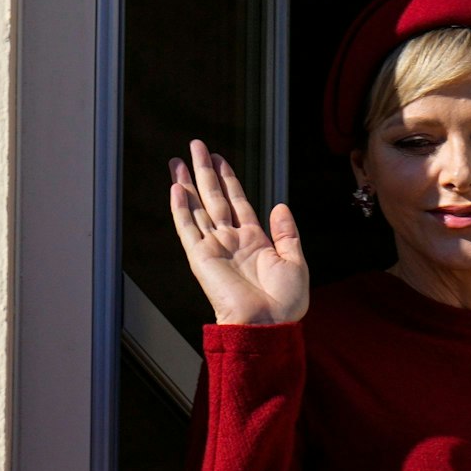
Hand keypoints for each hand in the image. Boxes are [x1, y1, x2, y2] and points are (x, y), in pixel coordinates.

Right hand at [168, 139, 309, 324]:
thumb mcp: (295, 262)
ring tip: (179, 160)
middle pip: (214, 198)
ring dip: (188, 183)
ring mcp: (214, 247)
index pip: (238, 202)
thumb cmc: (285, 302)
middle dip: (205, 171)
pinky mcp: (201, 257)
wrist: (268, 324)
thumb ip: (287, 233)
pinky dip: (180, 208)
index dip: (229, 180)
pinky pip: (187, 228)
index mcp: (255, 241)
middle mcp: (231, 241)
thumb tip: (279, 205)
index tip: (220, 159)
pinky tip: (175, 188)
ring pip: (197, 207)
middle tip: (196, 146)